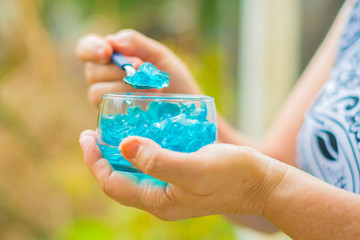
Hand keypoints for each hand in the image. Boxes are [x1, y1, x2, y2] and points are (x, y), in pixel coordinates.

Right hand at [75, 29, 201, 105]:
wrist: (187, 108)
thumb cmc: (174, 81)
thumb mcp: (159, 56)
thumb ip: (136, 44)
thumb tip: (112, 41)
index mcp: (112, 58)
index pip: (86, 48)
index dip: (91, 49)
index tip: (107, 53)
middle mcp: (104, 79)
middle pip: (92, 71)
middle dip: (118, 70)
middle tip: (143, 70)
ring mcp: (107, 101)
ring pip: (97, 92)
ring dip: (124, 88)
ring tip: (153, 89)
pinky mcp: (113, 121)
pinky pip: (106, 113)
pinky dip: (125, 104)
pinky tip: (146, 103)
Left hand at [79, 130, 287, 219]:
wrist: (259, 182)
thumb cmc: (231, 174)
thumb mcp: (195, 168)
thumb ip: (159, 160)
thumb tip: (125, 145)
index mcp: (158, 200)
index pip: (113, 183)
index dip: (95, 161)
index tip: (86, 136)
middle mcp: (160, 198)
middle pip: (119, 179)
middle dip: (103, 157)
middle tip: (95, 131)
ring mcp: (170, 189)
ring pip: (134, 172)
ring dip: (120, 153)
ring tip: (114, 130)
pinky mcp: (180, 178)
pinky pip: (151, 166)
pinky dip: (140, 150)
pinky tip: (143, 134)